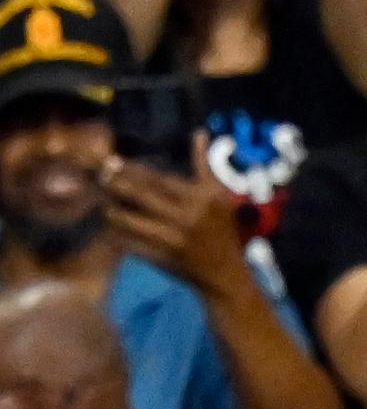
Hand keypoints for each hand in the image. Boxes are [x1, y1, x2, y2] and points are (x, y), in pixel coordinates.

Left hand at [102, 135, 252, 302]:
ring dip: (113, 211)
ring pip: (132, 221)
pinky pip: (133, 243)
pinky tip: (111, 228)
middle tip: (99, 176)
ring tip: (104, 203)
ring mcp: (173, 239)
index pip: (158, 179)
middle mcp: (186, 217)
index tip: (111, 161)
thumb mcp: (218, 196)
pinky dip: (119, 236)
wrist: (225, 275)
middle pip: (141, 196)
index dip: (132, 170)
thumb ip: (204, 165)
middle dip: (116, 184)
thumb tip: (199, 132)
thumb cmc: (222, 231)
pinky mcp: (162, 258)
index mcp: (200, 199)